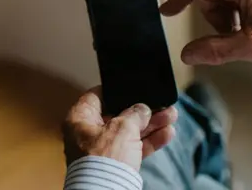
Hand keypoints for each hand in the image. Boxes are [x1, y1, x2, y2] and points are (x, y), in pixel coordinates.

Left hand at [62, 86, 177, 170]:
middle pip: (119, 115)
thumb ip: (135, 113)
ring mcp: (102, 150)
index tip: (133, 86)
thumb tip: (142, 109)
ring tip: (171, 116)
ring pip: (130, 132)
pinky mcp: (116, 164)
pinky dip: (150, 141)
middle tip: (162, 104)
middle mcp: (88, 133)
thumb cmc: (105, 159)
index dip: (116, 90)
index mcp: (80, 119)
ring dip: (152, 124)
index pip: (97, 96)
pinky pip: (134, 148)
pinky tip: (167, 133)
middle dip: (144, 110)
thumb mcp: (123, 127)